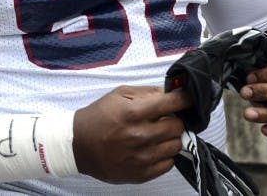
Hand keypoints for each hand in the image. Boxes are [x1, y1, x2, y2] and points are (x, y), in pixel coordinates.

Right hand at [72, 85, 190, 183]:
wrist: (78, 145)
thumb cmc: (99, 117)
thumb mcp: (118, 95)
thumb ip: (146, 92)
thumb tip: (169, 93)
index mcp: (133, 113)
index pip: (172, 104)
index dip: (185, 99)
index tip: (188, 99)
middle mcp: (139, 136)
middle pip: (177, 127)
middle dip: (175, 120)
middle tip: (165, 119)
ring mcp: (141, 157)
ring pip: (175, 146)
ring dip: (170, 138)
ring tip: (158, 135)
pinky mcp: (141, 174)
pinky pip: (168, 164)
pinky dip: (164, 155)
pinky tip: (153, 148)